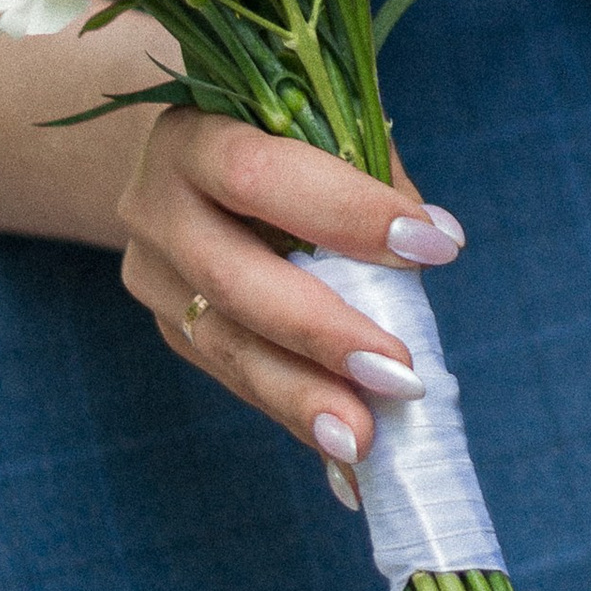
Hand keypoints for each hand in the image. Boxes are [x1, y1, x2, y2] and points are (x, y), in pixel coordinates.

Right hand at [116, 109, 462, 490]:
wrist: (193, 167)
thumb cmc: (286, 141)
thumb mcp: (326, 131)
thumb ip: (373, 177)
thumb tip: (436, 243)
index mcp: (194, 134)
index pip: (261, 174)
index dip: (347, 212)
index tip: (434, 249)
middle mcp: (155, 205)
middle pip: (233, 279)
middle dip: (323, 332)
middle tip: (400, 376)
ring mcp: (155, 276)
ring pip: (228, 345)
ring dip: (302, 398)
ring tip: (364, 441)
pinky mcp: (172, 328)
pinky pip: (236, 376)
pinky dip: (295, 411)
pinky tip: (343, 459)